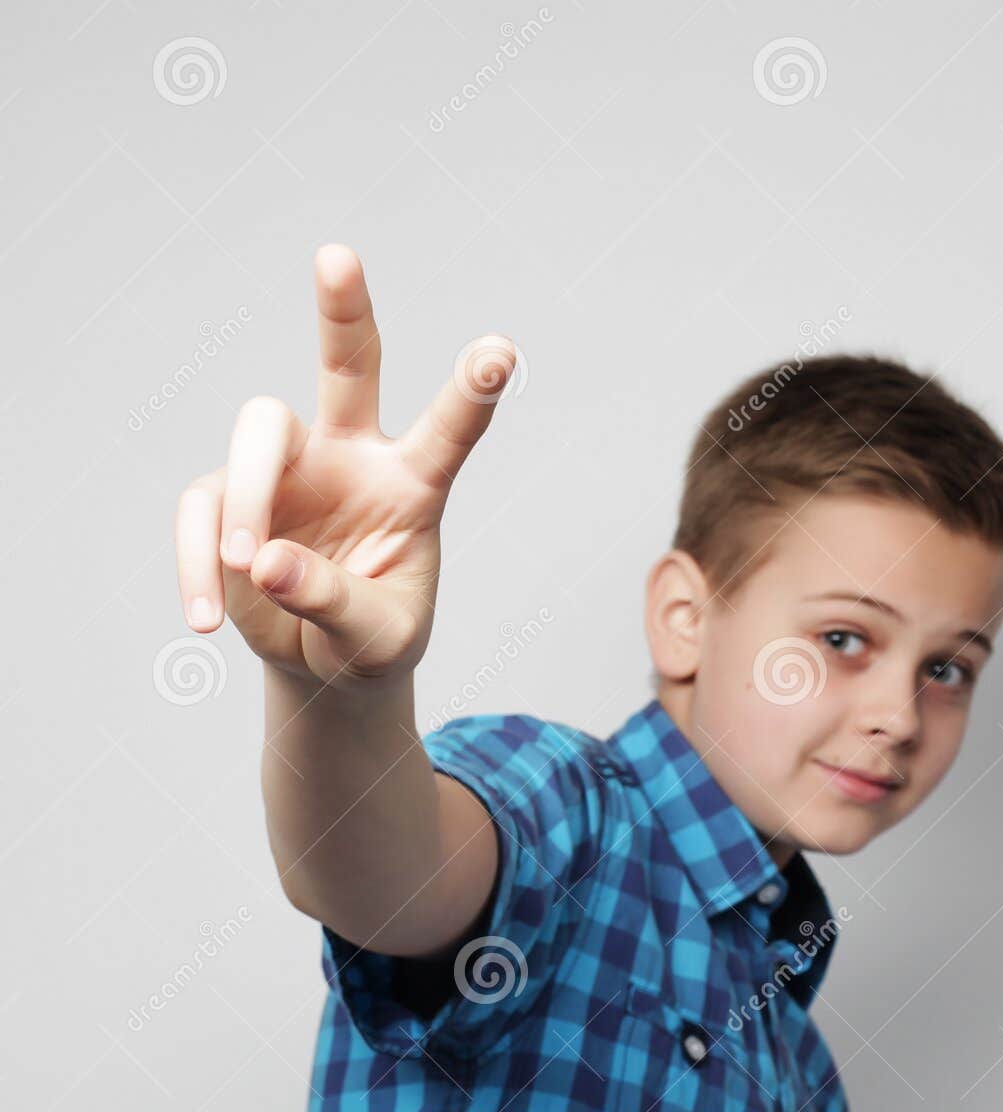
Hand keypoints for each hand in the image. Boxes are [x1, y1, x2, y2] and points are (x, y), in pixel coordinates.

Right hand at [174, 244, 516, 688]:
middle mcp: (352, 458)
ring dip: (249, 501)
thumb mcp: (377, 640)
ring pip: (259, 433)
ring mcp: (289, 469)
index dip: (472, 392)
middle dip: (343, 312)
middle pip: (346, 366)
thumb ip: (333, 601)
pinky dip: (196, 561)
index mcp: (413, 487)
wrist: (322, 662)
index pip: (448, 433)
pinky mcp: (230, 496)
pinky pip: (202, 507)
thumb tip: (264, 561)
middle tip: (338, 256)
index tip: (503, 350)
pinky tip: (204, 618)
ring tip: (250, 570)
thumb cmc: (370, 640)